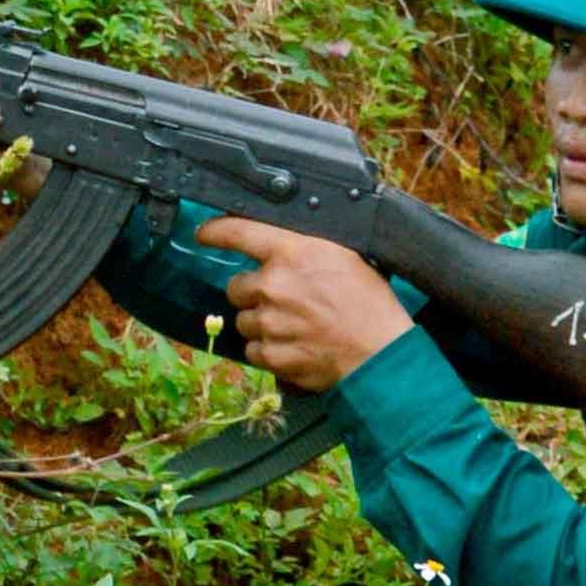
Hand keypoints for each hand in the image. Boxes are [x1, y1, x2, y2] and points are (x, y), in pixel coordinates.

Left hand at [190, 217, 412, 390]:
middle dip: (252, 293)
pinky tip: (294, 345)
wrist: (380, 352)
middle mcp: (274, 284)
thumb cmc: (370, 303)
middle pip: (236, 286)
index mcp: (292, 252)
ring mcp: (269, 322)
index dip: (215, 231)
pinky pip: (253, 349)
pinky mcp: (271, 354)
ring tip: (295, 326)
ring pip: (244, 320)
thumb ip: (304, 247)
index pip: (237, 232)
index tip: (205, 234)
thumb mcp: (343, 256)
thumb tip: (280, 242)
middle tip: (282, 300)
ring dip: (262, 323)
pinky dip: (269, 349)